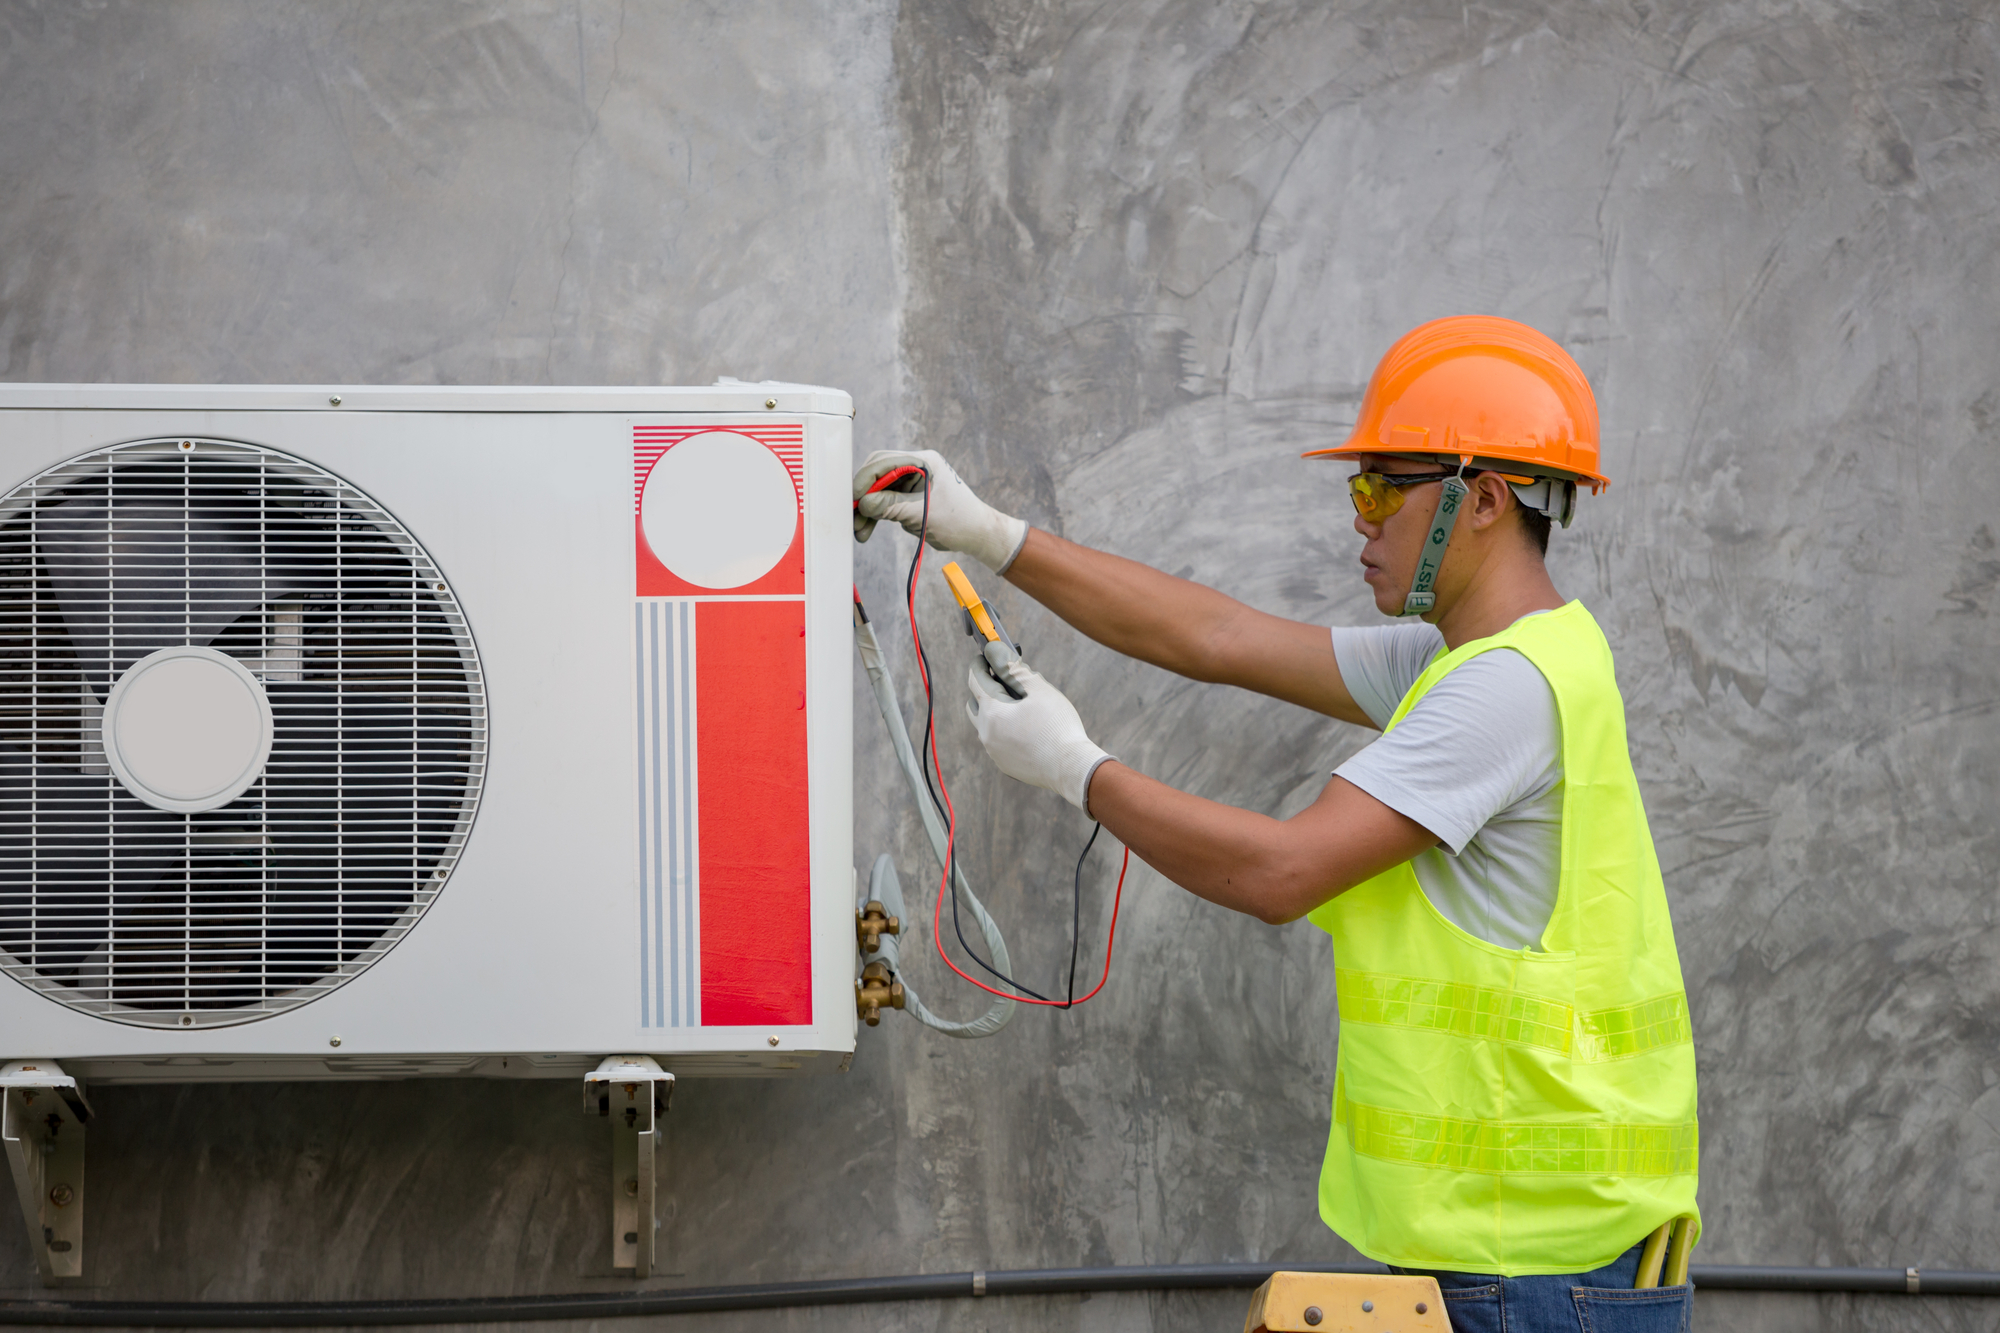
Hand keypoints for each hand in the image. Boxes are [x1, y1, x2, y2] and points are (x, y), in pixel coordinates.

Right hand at [853, 449, 1029, 572]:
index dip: (866, 479)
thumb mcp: (922, 514)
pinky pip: (885, 501)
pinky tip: (867, 529)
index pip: (885, 462)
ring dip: (867, 509)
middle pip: (877, 472)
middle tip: (852, 514)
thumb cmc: (959, 521)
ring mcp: (911, 480)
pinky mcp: (908, 495)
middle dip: (863, 495)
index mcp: (923, 461)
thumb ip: (891, 507)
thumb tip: (864, 504)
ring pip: (878, 489)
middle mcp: (915, 466)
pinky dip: (875, 514)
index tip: (854, 498)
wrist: (976, 534)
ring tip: (859, 530)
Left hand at [964, 654, 1113, 812]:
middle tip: (1004, 677)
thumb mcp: (1039, 690)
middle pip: (975, 703)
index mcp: (992, 713)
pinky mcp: (1005, 764)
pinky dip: (1004, 728)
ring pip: (986, 724)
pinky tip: (1025, 725)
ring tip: (1018, 702)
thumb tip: (995, 652)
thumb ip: (1015, 669)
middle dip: (985, 687)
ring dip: (995, 709)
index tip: (987, 654)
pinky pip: (997, 741)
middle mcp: (986, 734)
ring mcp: (994, 752)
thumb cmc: (1057, 727)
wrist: (1071, 768)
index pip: (975, 680)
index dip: (980, 663)